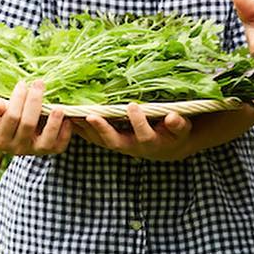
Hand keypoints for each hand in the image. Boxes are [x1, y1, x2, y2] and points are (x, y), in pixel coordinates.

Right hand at [0, 81, 71, 156]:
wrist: (16, 129)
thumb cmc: (0, 116)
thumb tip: (0, 106)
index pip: (10, 117)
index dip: (17, 99)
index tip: (22, 83)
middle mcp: (14, 148)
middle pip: (28, 124)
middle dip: (34, 101)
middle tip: (38, 83)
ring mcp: (32, 151)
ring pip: (45, 140)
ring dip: (53, 123)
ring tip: (58, 107)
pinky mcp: (49, 150)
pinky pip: (59, 146)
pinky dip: (65, 132)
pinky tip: (66, 118)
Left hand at [75, 104, 197, 160]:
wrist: (166, 147)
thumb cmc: (175, 135)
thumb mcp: (182, 129)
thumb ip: (178, 124)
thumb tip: (172, 117)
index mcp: (151, 142)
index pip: (143, 135)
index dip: (138, 121)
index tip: (133, 105)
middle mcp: (132, 146)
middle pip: (114, 142)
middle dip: (102, 129)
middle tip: (92, 116)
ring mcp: (119, 145)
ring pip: (100, 140)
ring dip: (86, 129)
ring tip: (74, 115)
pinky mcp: (111, 141)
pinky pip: (94, 137)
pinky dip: (82, 129)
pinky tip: (71, 118)